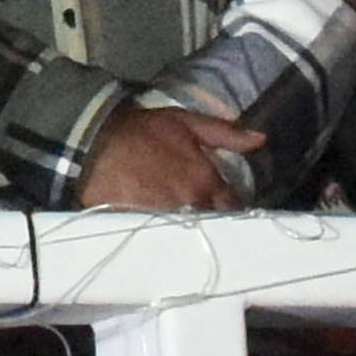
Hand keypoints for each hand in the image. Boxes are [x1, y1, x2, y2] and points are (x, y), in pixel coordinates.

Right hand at [71, 103, 258, 213]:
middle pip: (211, 219)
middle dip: (210, 213)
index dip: (230, 201)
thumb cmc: (143, 131)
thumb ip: (225, 133)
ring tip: (181, 212)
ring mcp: (167, 219)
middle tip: (202, 204)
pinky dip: (165, 228)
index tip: (225, 197)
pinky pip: (163, 233)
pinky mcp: (144, 227)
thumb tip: (261, 140)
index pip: (232, 204)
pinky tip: (160, 219)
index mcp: (206, 181)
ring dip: (189, 221)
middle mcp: (191, 205)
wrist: (94, 145)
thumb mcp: (186, 122)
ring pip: (189, 227)